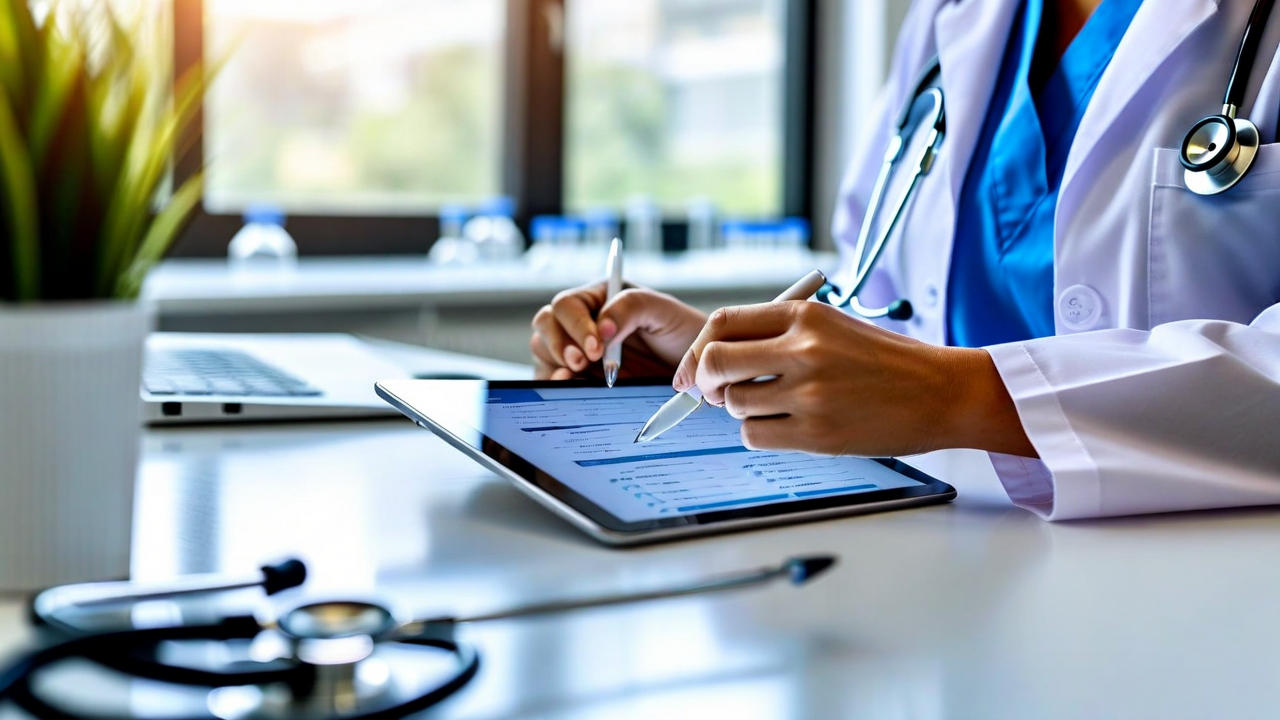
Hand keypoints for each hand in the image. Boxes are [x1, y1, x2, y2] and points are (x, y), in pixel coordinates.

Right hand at [531, 282, 706, 380]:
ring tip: (575, 376)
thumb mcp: (663, 310)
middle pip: (546, 325)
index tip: (597, 347)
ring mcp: (577, 350)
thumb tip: (602, 327)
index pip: (567, 305)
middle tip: (582, 363)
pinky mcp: (579, 378)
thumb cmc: (681, 332)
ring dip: (555, 363)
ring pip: (543, 350)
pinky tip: (569, 387)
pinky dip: (555, 384)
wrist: (695, 368)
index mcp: (598, 298)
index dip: (576, 325)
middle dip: (559, 344)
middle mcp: (582, 322)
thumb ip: (631, 307)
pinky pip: (552, 379)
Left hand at [672, 301, 1035, 457]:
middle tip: (714, 394)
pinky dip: (760, 434)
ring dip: (742, 410)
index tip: (690, 371)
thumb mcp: (833, 327)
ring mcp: (808, 392)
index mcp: (804, 315)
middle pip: (714, 363)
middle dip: (703, 382)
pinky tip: (787, 427)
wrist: (942, 391)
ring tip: (776, 407)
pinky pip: (754, 436)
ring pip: (733, 404)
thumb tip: (715, 359)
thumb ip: (779, 335)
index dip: (696, 351)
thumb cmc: (887, 361)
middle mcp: (802, 349)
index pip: (721, 324)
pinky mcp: (816, 433)